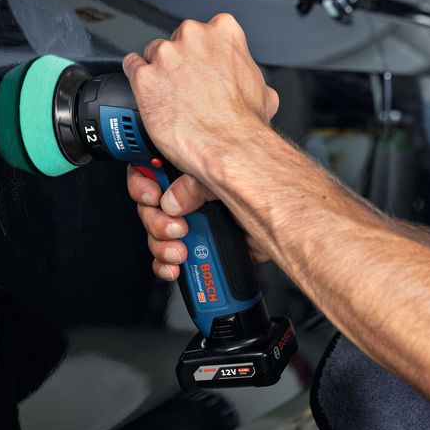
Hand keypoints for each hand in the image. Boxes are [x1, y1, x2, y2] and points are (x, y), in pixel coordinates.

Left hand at [122, 14, 278, 183]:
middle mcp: (193, 37)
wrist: (230, 147)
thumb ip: (248, 75)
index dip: (198, 54)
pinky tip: (146, 93)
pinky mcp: (145, 77)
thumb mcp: (262, 91)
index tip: (198, 68)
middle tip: (184, 89)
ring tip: (167, 97)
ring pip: (151, 54)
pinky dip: (136, 81)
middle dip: (177, 63)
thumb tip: (246, 83)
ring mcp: (167, 55)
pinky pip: (131, 68)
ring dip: (157, 72)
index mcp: (223, 32)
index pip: (202, 33)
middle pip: (174, 42)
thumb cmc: (245, 124)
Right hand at [127, 166, 269, 280]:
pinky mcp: (202, 244)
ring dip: (161, 244)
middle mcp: (191, 192)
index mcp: (192, 164)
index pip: (150, 167)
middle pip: (150, 205)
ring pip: (157, 233)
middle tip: (174, 226)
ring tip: (180, 250)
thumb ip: (191, 182)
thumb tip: (172, 200)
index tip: (150, 195)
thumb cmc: (265, 186)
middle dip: (155, 220)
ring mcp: (197, 219)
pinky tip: (176, 266)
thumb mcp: (220, 169)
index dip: (142, 182)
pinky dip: (168, 264)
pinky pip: (170, 256)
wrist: (287, 224)